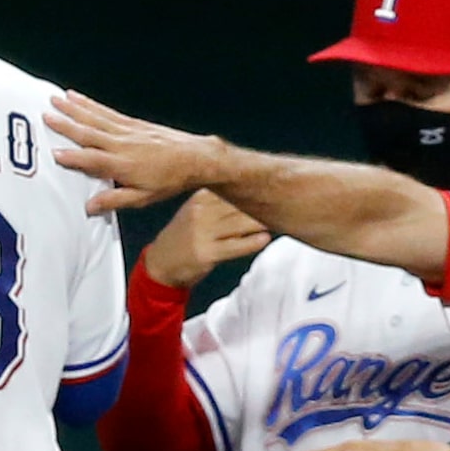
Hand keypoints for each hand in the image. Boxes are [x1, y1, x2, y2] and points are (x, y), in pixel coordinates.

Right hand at [43, 92, 227, 213]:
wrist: (195, 158)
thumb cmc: (170, 181)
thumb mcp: (143, 198)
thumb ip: (115, 200)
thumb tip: (89, 207)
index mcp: (123, 165)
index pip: (92, 161)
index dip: (73, 158)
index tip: (53, 153)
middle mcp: (122, 144)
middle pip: (89, 133)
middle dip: (66, 124)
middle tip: (45, 115)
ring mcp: (127, 131)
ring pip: (95, 118)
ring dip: (74, 108)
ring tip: (55, 99)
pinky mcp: (132, 123)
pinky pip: (107, 112)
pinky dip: (91, 104)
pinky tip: (78, 97)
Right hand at [142, 190, 269, 289]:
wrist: (160, 264)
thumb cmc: (185, 237)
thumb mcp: (198, 210)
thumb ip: (222, 200)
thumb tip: (257, 190)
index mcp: (201, 196)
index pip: (235, 187)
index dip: (259, 187)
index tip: (280, 186)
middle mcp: (201, 211)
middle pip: (241, 204)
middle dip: (265, 204)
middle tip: (288, 203)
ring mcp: (202, 232)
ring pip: (241, 223)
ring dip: (263, 223)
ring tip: (280, 221)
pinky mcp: (205, 253)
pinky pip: (235, 246)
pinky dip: (252, 242)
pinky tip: (265, 239)